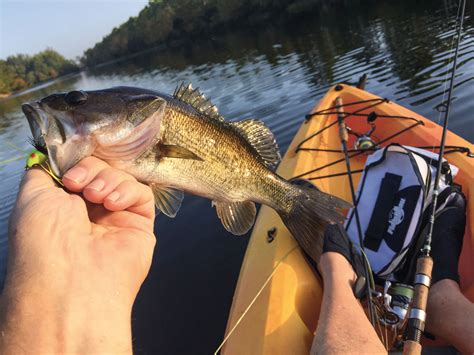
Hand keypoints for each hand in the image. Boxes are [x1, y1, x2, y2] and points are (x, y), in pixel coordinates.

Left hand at [0, 156, 155, 353]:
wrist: (69, 278)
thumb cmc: (43, 239)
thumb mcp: (31, 195)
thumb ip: (43, 169)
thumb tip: (54, 154)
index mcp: (65, 203)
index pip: (81, 168)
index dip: (78, 160)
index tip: (68, 168)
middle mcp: (91, 209)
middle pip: (102, 168)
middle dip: (90, 169)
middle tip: (76, 186)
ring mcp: (117, 216)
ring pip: (121, 177)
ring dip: (107, 179)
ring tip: (94, 198)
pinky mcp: (140, 223)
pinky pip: (141, 193)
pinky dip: (127, 191)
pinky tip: (112, 204)